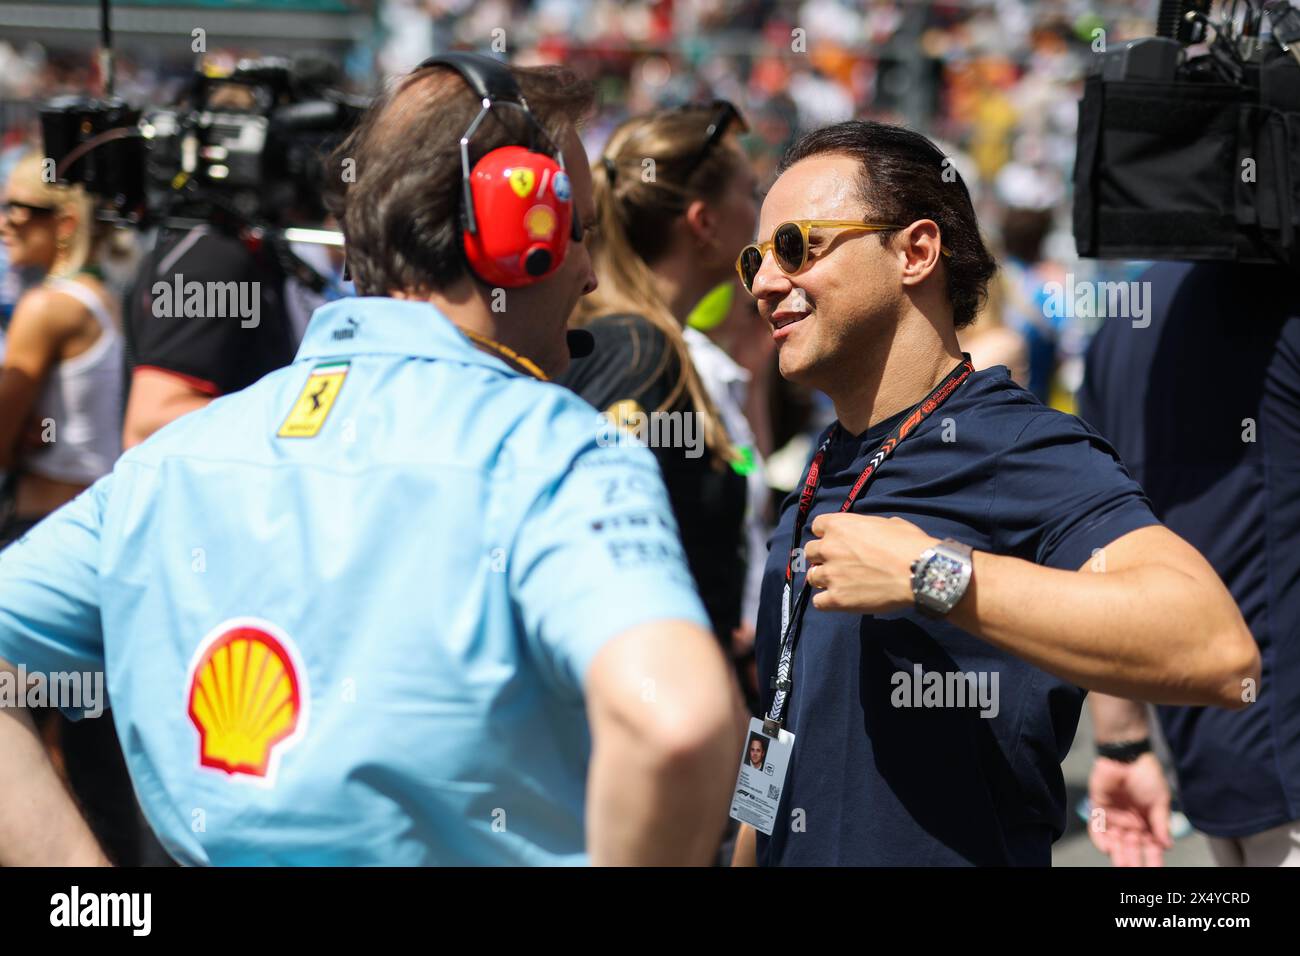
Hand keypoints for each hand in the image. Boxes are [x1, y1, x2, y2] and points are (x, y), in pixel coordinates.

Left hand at [803, 513, 938, 613]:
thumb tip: (873, 533)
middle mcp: (829, 548)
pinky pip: (818, 602)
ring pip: (811, 577)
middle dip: (822, 557)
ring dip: (823, 579)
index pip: (817, 526)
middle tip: (838, 564)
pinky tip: (839, 600)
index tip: (835, 541)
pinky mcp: (836, 598)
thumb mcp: (889, 524)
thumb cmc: (909, 544)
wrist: (918, 572)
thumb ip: (869, 527)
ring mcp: (830, 574)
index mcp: (840, 526)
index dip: (826, 534)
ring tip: (840, 584)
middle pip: (810, 552)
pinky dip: (826, 601)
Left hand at [1087, 752, 1172, 866]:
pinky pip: (1097, 828)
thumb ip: (1161, 823)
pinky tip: (1108, 849)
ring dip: (1119, 854)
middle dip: (1134, 860)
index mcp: (1147, 824)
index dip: (1153, 859)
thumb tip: (1167, 845)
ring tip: (1124, 865)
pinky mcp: (1099, 809)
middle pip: (1132, 848)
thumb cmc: (1147, 776)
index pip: (1151, 847)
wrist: (1128, 756)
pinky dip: (1101, 839)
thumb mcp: (1160, 800)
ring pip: (1115, 842)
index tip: (1156, 870)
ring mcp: (1114, 817)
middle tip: (1135, 870)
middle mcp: (1130, 824)